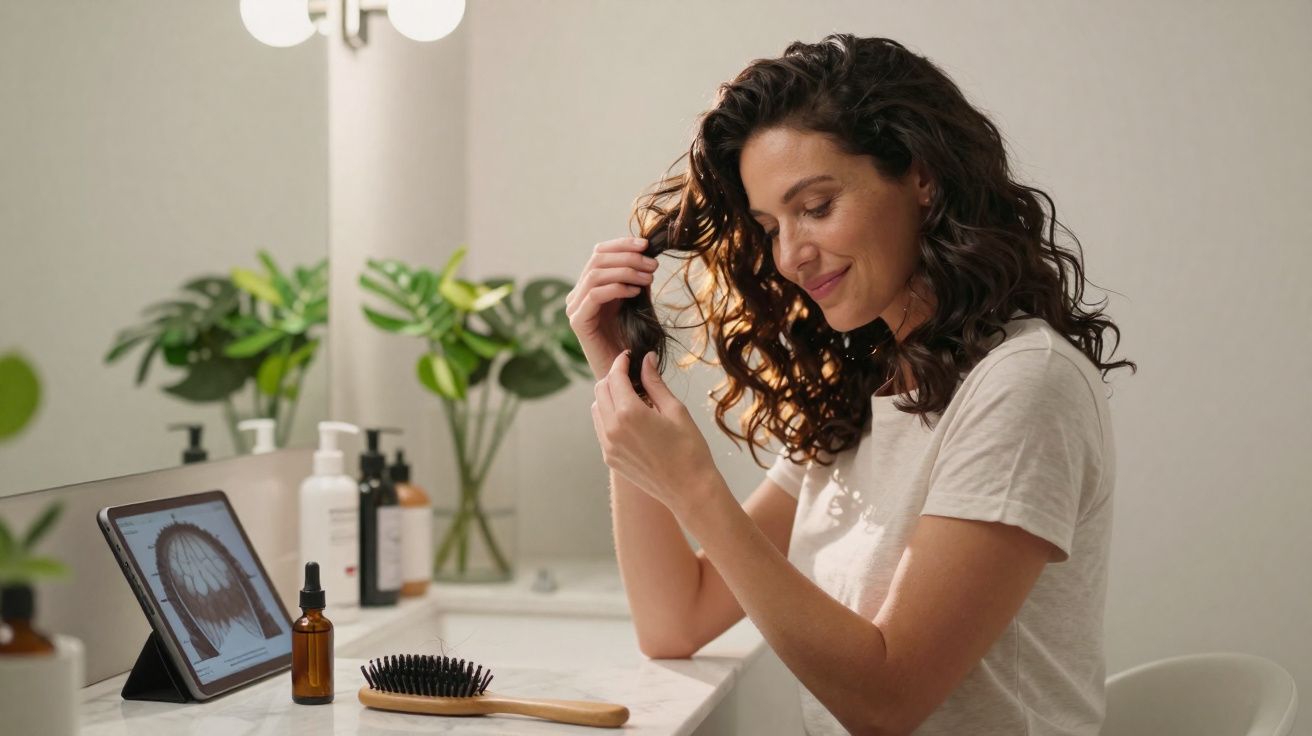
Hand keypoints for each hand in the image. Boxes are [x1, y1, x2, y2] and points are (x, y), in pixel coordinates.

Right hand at [565, 237, 659, 379]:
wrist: (627, 374)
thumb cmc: (633, 339)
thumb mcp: (637, 301)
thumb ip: (637, 277)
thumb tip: (647, 252)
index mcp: (589, 285)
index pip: (600, 253)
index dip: (622, 244)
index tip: (646, 244)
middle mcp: (578, 294)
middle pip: (597, 259)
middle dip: (628, 257)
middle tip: (652, 264)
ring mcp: (575, 308)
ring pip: (596, 274)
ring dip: (626, 270)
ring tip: (649, 277)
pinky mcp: (578, 321)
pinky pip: (595, 294)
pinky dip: (617, 288)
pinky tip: (636, 291)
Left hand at [591, 350, 717, 513]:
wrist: (690, 489)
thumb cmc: (690, 449)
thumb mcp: (675, 410)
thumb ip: (655, 383)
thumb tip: (646, 359)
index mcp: (629, 413)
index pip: (615, 377)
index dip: (621, 362)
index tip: (629, 356)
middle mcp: (612, 429)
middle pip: (600, 390)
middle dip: (614, 377)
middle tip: (632, 374)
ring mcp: (608, 445)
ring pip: (597, 408)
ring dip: (609, 397)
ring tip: (632, 397)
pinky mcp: (610, 458)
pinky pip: (601, 428)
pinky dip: (609, 416)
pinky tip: (630, 418)